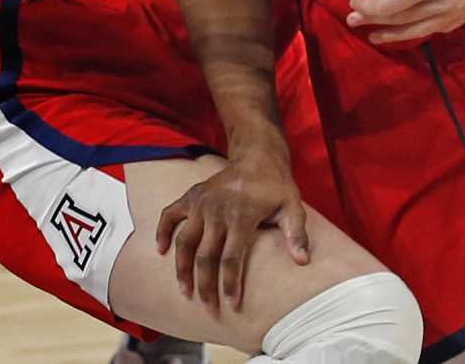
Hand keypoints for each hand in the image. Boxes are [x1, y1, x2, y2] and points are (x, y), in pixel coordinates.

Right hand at [156, 149, 309, 308]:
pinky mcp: (191, 196)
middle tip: (208, 308)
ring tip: (185, 290)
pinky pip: (170, 214)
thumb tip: (303, 261)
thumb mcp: (292, 207)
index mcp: (241, 216)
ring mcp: (201, 203)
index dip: (230, 284)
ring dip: (182, 268)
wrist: (256, 156)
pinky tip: (161, 251)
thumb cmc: (276, 187)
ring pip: (185, 240)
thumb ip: (297, 234)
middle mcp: (217, 210)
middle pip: (205, 255)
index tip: (232, 305)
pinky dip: (162, 231)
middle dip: (205, 285)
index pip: (231, 258)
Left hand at [346, 0, 464, 43]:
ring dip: (399, 34)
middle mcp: (448, 2)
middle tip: (352, 22)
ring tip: (378, 35)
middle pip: (405, 21)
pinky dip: (425, 30)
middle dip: (376, 23)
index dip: (369, 7)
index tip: (351, 3)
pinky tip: (416, 28)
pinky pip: (445, 27)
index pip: (393, 5)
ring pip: (426, 29)